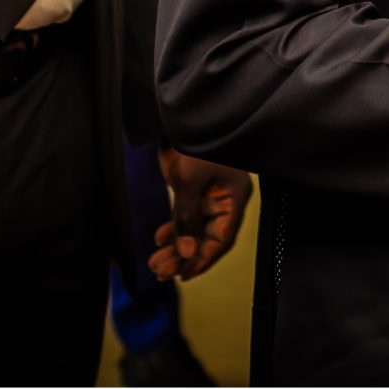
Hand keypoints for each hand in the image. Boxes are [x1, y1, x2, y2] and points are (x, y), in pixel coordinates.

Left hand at [151, 151, 249, 282]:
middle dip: (184, 255)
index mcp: (233, 198)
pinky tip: (158, 238)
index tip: (184, 275)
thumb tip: (187, 254)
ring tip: (155, 262)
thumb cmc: (196, 142)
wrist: (184, 114)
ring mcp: (208, 194)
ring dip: (175, 245)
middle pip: (206, 237)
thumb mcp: (190, 181)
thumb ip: (187, 218)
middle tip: (161, 271)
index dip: (203, 259)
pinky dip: (172, 228)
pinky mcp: (194, 187)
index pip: (221, 238)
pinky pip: (185, 215)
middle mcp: (223, 200)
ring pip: (193, 229)